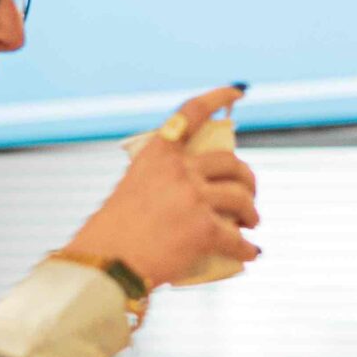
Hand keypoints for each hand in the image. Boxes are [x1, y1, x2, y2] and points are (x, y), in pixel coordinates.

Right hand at [65, 86, 260, 285]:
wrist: (106, 265)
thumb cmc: (113, 235)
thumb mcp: (133, 189)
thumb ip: (162, 181)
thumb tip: (200, 193)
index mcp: (157, 154)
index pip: (192, 113)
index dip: (219, 97)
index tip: (238, 90)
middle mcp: (178, 169)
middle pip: (231, 163)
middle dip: (247, 179)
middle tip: (248, 196)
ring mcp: (194, 197)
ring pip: (241, 198)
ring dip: (251, 212)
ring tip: (250, 224)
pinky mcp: (205, 228)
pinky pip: (237, 238)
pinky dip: (246, 248)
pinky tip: (250, 253)